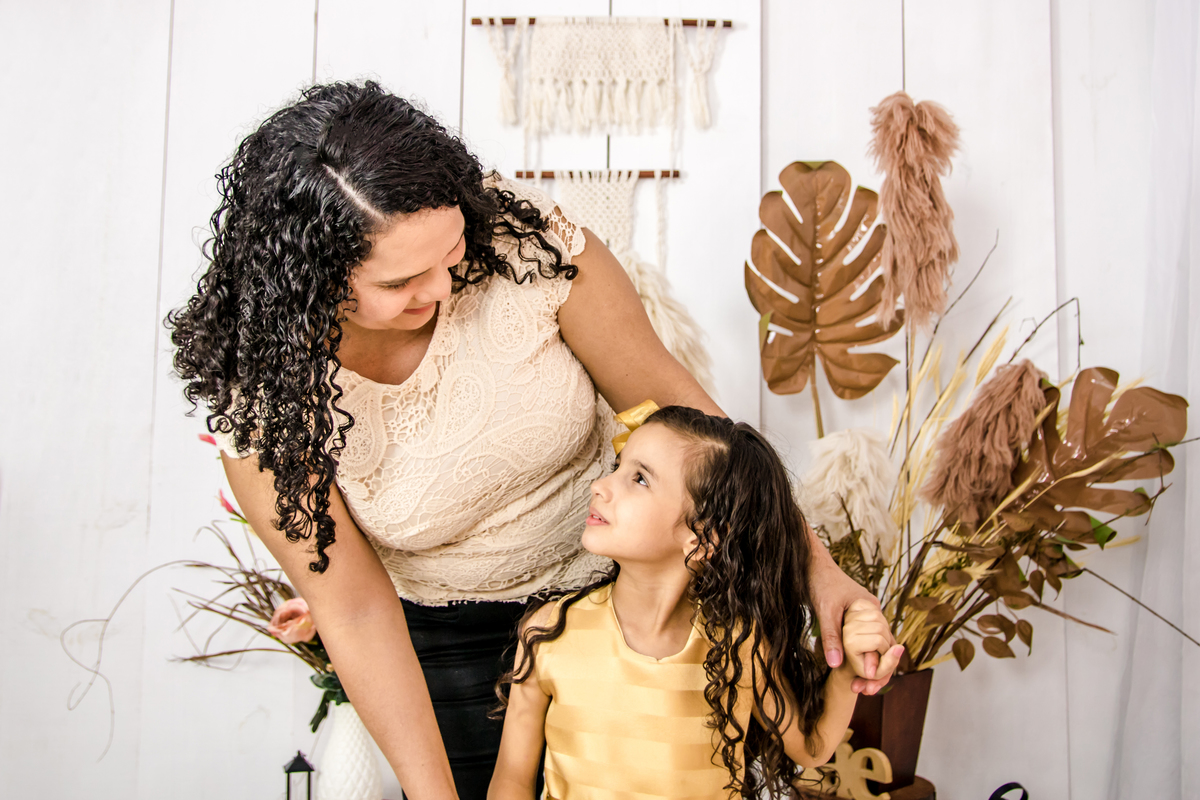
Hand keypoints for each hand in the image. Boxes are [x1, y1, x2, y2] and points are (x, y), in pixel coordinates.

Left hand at [810, 556, 897, 693]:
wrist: (811, 564)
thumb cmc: (820, 582)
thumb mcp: (825, 610)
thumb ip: (831, 636)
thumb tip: (836, 665)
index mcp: (872, 610)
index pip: (886, 646)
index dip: (880, 668)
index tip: (866, 685)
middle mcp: (873, 615)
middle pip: (884, 650)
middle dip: (876, 673)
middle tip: (861, 691)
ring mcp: (864, 618)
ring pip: (874, 648)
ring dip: (868, 668)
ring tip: (857, 687)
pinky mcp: (853, 622)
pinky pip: (863, 643)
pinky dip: (860, 658)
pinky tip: (853, 673)